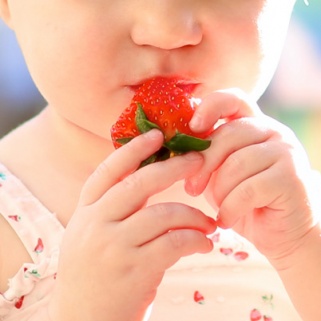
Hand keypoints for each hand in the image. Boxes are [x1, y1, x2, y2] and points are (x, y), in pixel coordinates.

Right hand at [49, 129, 215, 320]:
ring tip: (210, 223)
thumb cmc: (95, 273)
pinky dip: (195, 239)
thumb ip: (111, 209)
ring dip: (193, 215)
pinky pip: (174, 243)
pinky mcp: (135, 270)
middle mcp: (95, 223)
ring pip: (163, 214)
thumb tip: (144, 178)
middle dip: (173, 167)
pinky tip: (205, 244)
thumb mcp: (91, 235)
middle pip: (139, 183)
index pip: (109, 171)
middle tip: (199, 159)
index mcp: (86, 211)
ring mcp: (114, 247)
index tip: (156, 134)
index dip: (133, 150)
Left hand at [186, 89, 318, 265]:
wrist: (282, 233)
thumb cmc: (243, 201)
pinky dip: (231, 209)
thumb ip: (206, 157)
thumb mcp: (219, 174)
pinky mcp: (292, 178)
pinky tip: (227, 219)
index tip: (192, 127)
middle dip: (203, 164)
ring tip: (220, 208)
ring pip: (236, 164)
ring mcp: (286, 152)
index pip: (233, 99)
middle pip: (228, 135)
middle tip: (191, 188)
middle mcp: (273, 131)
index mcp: (252, 126)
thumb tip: (176, 146)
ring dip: (220, 192)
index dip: (210, 106)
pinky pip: (247, 190)